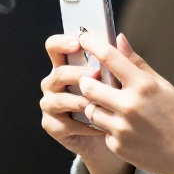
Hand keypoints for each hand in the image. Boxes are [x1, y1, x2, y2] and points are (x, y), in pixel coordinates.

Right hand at [41, 35, 131, 173]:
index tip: (78, 43)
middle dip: (78, 74)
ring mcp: (50, 104)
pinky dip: (84, 125)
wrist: (116, 136)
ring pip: (60, 99)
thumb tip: (121, 38)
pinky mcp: (52, 125)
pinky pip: (65, 123)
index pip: (54, 47)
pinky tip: (101, 127)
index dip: (62, 43)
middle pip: (58, 73)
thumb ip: (120, 60)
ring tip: (102, 105)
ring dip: (81, 101)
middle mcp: (54, 83)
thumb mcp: (123, 80)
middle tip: (96, 75)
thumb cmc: (117, 104)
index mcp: (67, 66)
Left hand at [74, 32, 173, 173]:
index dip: (92, 44)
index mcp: (144, 86)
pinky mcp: (117, 146)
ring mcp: (121, 128)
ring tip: (110, 105)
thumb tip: (120, 39)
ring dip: (94, 104)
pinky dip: (108, 126)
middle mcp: (129, 106)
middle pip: (88, 86)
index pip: (110, 57)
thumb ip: (137, 63)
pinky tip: (125, 127)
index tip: (84, 38)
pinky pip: (101, 130)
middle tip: (91, 80)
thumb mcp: (163, 86)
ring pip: (90, 109)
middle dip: (86, 81)